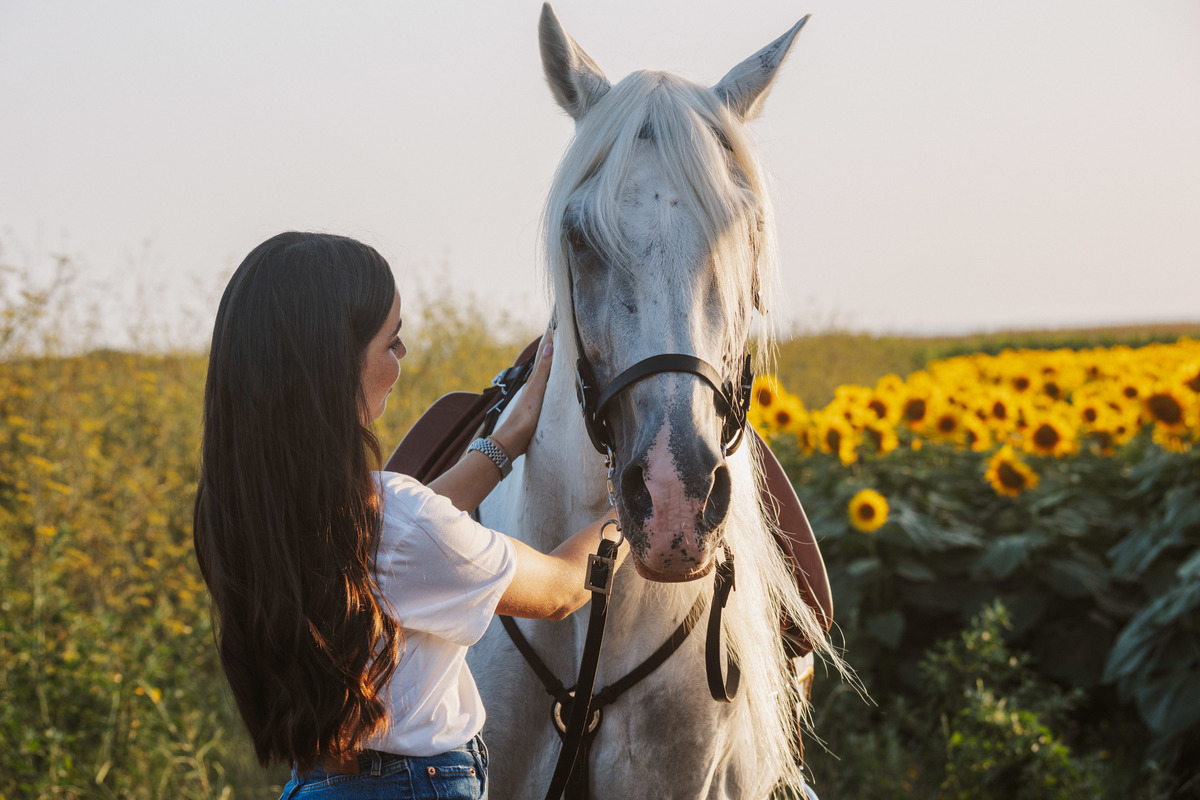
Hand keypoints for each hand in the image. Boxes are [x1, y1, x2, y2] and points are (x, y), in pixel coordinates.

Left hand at [491, 326, 553, 457]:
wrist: (513, 440)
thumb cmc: (524, 417)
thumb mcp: (536, 390)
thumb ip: (544, 370)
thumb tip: (549, 345)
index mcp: (535, 379)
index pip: (544, 354)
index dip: (549, 340)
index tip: (555, 324)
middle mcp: (534, 385)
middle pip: (543, 361)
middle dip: (550, 347)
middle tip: (556, 332)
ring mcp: (535, 396)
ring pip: (544, 374)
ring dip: (550, 362)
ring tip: (556, 352)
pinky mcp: (537, 407)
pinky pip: (546, 387)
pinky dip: (550, 379)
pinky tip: (551, 382)